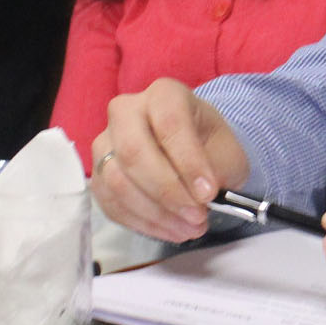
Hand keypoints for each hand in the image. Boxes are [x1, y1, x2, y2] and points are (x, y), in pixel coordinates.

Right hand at [90, 79, 250, 241]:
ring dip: (155, 213)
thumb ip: (216, 170)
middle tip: (197, 217)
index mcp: (164, 94)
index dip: (188, 163)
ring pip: (117, 181)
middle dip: (167, 192)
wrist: (193, 152)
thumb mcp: (227, 152)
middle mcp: (127, 111)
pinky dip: (142, 223)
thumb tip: (201, 196)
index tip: (208, 194)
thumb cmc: (210, 146)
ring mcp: (105, 143)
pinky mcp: (98, 175)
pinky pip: (110, 203)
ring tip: (190, 228)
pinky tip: (170, 230)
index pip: (170, 124)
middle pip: (133, 151)